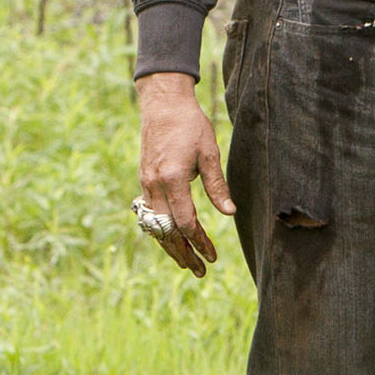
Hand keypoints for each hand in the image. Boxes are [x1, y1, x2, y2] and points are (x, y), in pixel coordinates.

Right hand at [135, 72, 234, 276]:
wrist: (162, 103)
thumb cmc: (190, 124)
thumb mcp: (209, 152)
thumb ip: (217, 185)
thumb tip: (229, 213)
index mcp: (172, 179)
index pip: (184, 223)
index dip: (199, 242)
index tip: (212, 256)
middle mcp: (154, 185)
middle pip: (166, 232)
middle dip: (183, 253)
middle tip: (199, 271)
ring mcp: (146, 183)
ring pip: (155, 226)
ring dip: (170, 247)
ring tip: (185, 263)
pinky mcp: (144, 180)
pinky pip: (150, 214)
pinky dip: (160, 231)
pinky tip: (170, 240)